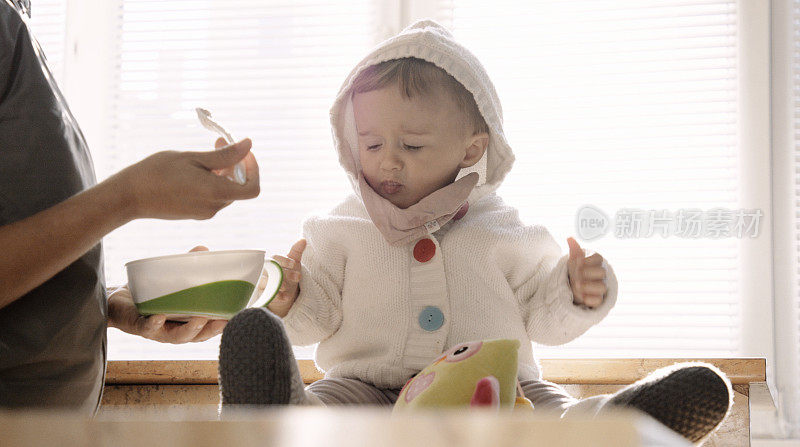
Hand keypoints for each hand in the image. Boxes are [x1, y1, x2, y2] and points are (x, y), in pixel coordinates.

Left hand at [107, 246, 226, 342]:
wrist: (114, 300)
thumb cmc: (148, 294)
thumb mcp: (170, 280)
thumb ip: (187, 266)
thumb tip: (204, 250)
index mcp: (184, 322)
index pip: (207, 328)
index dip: (221, 326)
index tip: (235, 317)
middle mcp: (172, 330)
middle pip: (195, 336)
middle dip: (209, 330)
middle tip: (222, 320)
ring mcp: (156, 331)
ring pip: (175, 337)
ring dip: (189, 330)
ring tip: (200, 318)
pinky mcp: (137, 326)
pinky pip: (147, 328)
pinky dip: (154, 324)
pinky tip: (160, 317)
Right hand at [109, 138, 259, 220]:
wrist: (129, 196)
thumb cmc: (157, 172)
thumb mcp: (193, 158)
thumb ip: (224, 155)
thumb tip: (248, 145)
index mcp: (215, 193)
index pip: (252, 188)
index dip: (253, 169)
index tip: (242, 151)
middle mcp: (213, 207)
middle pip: (239, 187)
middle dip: (236, 163)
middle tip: (219, 141)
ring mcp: (205, 212)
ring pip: (227, 190)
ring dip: (223, 171)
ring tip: (205, 152)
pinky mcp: (196, 213)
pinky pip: (214, 196)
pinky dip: (213, 180)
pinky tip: (196, 167)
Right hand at [265, 239, 305, 317]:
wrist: (284, 294)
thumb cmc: (288, 275)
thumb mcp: (294, 264)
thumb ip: (296, 252)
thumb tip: (303, 240)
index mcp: (274, 262)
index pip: (275, 258)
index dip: (284, 260)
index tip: (294, 264)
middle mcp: (266, 271)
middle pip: (272, 270)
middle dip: (285, 274)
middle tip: (297, 277)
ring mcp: (263, 283)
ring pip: (266, 282)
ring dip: (278, 284)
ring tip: (287, 288)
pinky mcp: (263, 294)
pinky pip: (267, 295)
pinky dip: (276, 296)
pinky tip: (285, 297)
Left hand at [566, 237, 606, 307]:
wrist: (573, 287)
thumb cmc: (576, 271)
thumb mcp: (573, 260)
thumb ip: (574, 251)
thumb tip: (569, 238)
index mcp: (595, 263)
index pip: (598, 258)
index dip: (588, 260)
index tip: (577, 261)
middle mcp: (600, 275)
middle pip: (602, 272)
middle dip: (588, 273)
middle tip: (576, 274)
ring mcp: (600, 287)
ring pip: (602, 287)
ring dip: (589, 286)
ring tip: (576, 285)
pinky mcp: (597, 299)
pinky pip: (598, 300)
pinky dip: (590, 300)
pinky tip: (581, 297)